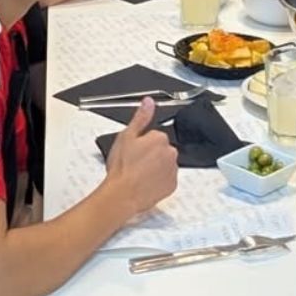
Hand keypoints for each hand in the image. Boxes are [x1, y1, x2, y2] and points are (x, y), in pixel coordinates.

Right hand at [104, 99, 177, 217]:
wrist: (122, 194)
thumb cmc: (122, 168)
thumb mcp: (126, 136)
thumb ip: (140, 118)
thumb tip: (148, 102)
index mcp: (160, 138)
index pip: (154, 136)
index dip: (142, 144)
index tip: (134, 151)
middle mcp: (170, 153)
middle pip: (162, 150)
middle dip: (151, 155)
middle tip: (135, 163)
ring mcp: (172, 170)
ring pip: (165, 164)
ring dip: (155, 167)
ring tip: (139, 174)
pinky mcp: (172, 185)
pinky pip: (167, 179)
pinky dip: (158, 181)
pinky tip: (145, 183)